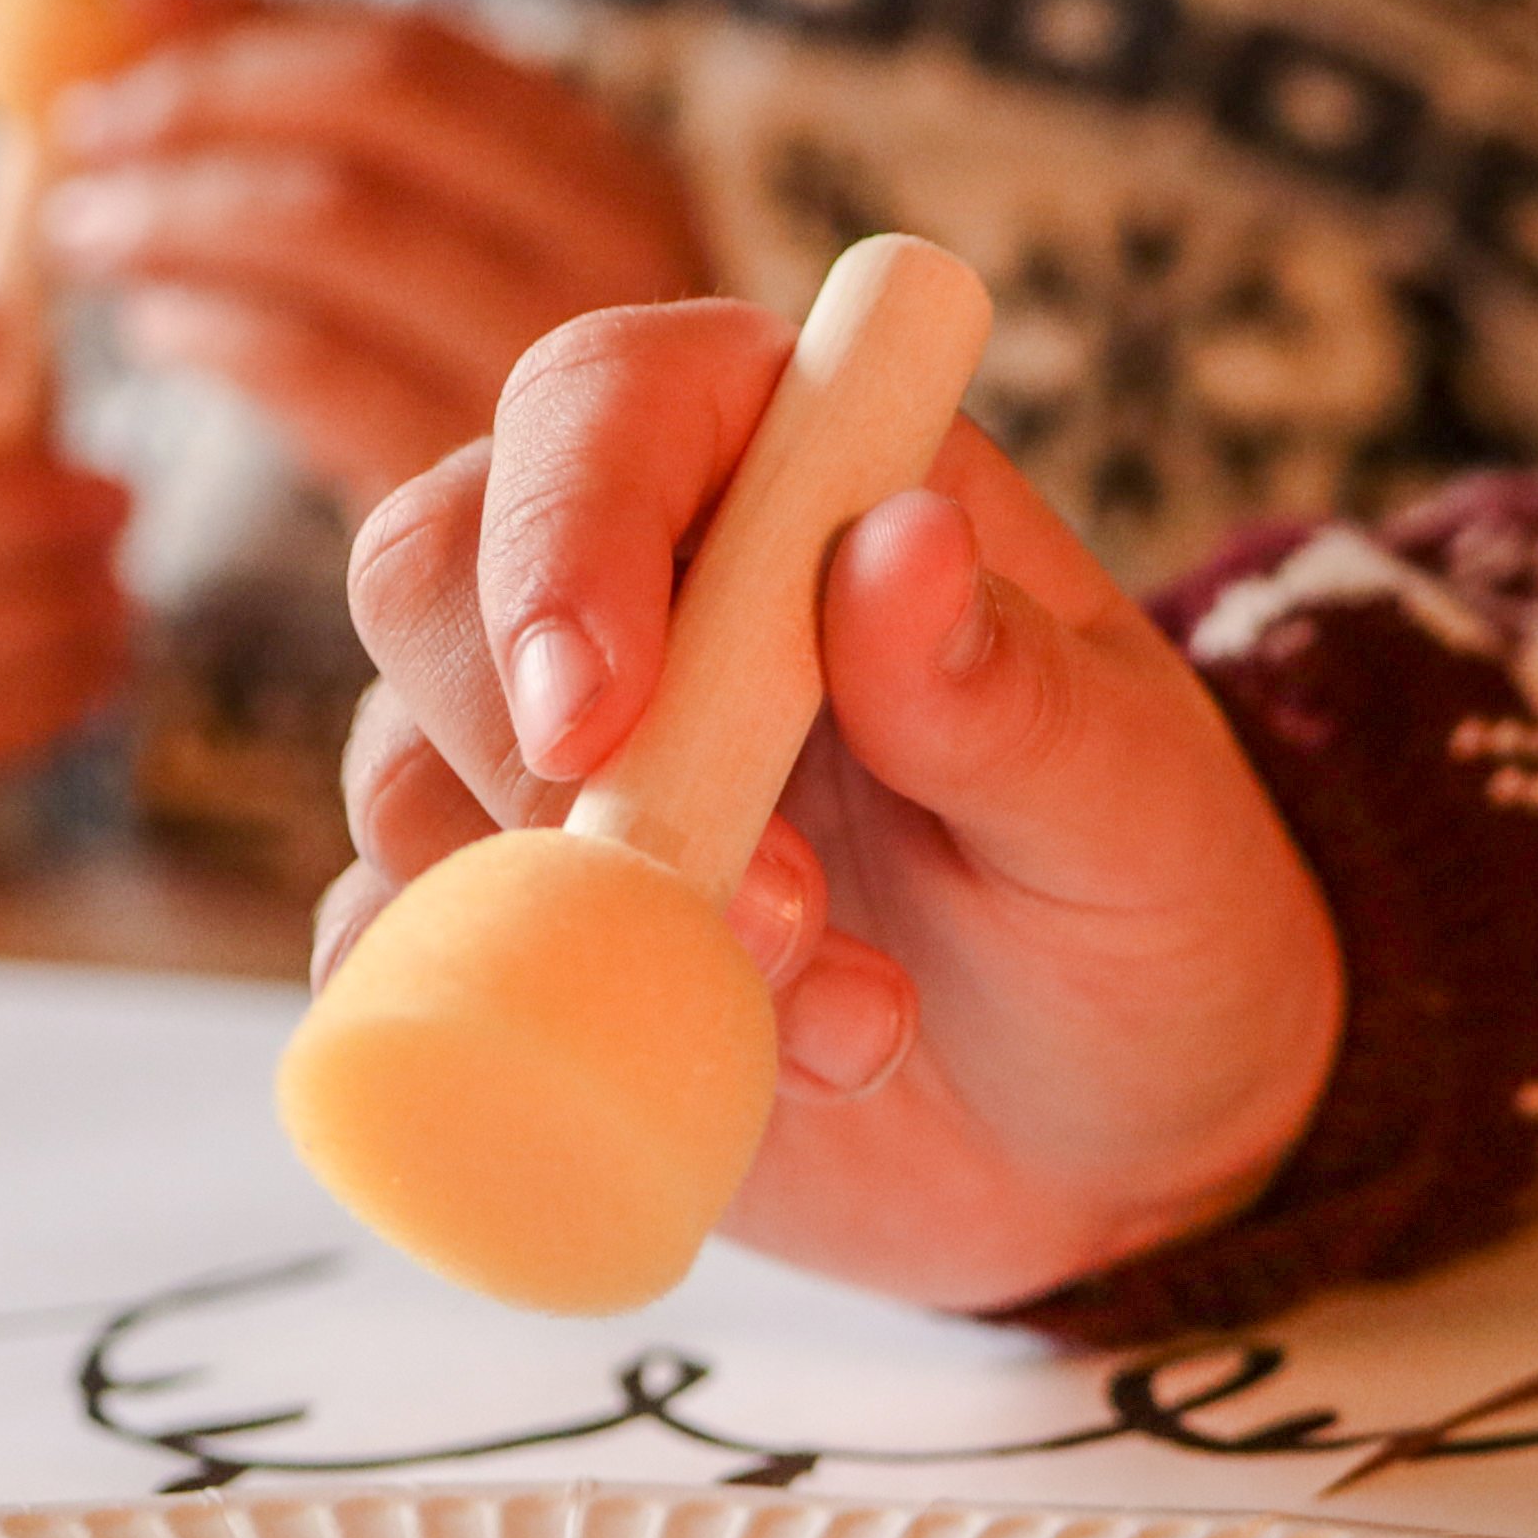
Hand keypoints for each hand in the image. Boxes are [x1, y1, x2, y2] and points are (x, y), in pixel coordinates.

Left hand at [37, 0, 705, 514]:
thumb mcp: (476, 276)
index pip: (422, 53)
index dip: (256, 21)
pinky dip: (211, 329)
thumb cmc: (539, 453)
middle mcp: (623, 264)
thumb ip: (343, 133)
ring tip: (89, 228)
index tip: (128, 6)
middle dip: (204, 103)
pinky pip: (315, 365)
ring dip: (181, 210)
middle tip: (84, 134)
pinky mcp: (495, 499)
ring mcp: (566, 376)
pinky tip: (161, 330)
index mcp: (623, 185)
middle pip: (374, 114)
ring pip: (333, 222)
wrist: (647, 671)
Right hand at [333, 300, 1344, 1316]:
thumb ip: (1012, 692)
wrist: (1119, 1129)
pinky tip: (703, 1087)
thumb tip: (898, 543)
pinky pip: (394, 961)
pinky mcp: (513, 937)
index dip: (566, 535)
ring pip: (407, 781)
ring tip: (850, 1022)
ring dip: (588, 928)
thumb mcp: (1135, 811)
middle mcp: (640, 589)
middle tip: (763, 910)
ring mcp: (550, 766)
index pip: (603, 407)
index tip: (607, 711)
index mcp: (799, 476)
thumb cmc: (1142, 914)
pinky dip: (502, 1033)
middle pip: (429, 573)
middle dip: (534, 754)